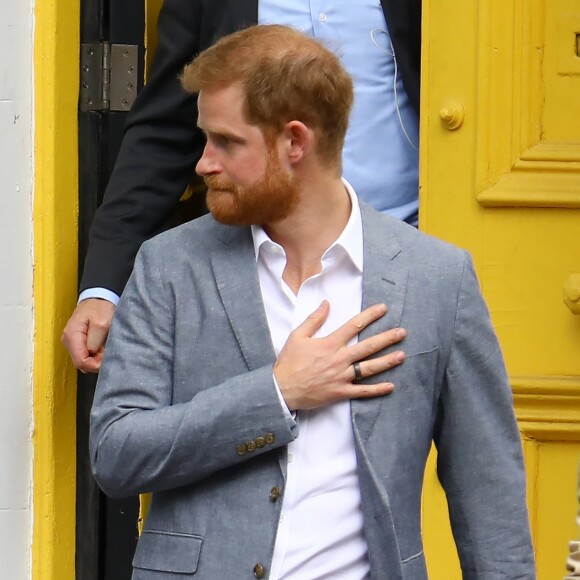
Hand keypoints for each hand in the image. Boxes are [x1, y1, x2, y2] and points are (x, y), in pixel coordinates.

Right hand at [61, 298, 115, 372]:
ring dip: (95, 357)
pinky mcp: (76, 340)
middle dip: (96, 361)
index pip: (80, 362)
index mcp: (71, 336)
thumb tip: (92, 354)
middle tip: (107, 350)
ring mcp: (71, 341)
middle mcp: (68, 341)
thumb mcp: (102, 324)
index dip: (95, 364)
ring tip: (104, 345)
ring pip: (83, 359)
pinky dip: (94, 353)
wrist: (98, 296)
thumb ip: (95, 341)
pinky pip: (85, 353)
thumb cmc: (100, 307)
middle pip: (81, 363)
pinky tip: (101, 344)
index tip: (106, 357)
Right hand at [273, 301, 405, 410]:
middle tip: (402, 332)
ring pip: (369, 368)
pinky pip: (362, 391)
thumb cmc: (289, 362)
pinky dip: (377, 389)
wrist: (281, 389)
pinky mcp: (340, 392)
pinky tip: (391, 385)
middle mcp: (339, 359)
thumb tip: (327, 303)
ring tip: (402, 355)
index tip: (383, 309)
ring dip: (387, 361)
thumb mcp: (297, 336)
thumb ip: (314, 319)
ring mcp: (341, 377)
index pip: (354, 326)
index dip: (370, 316)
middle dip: (387, 338)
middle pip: (368, 346)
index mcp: (329, 344)